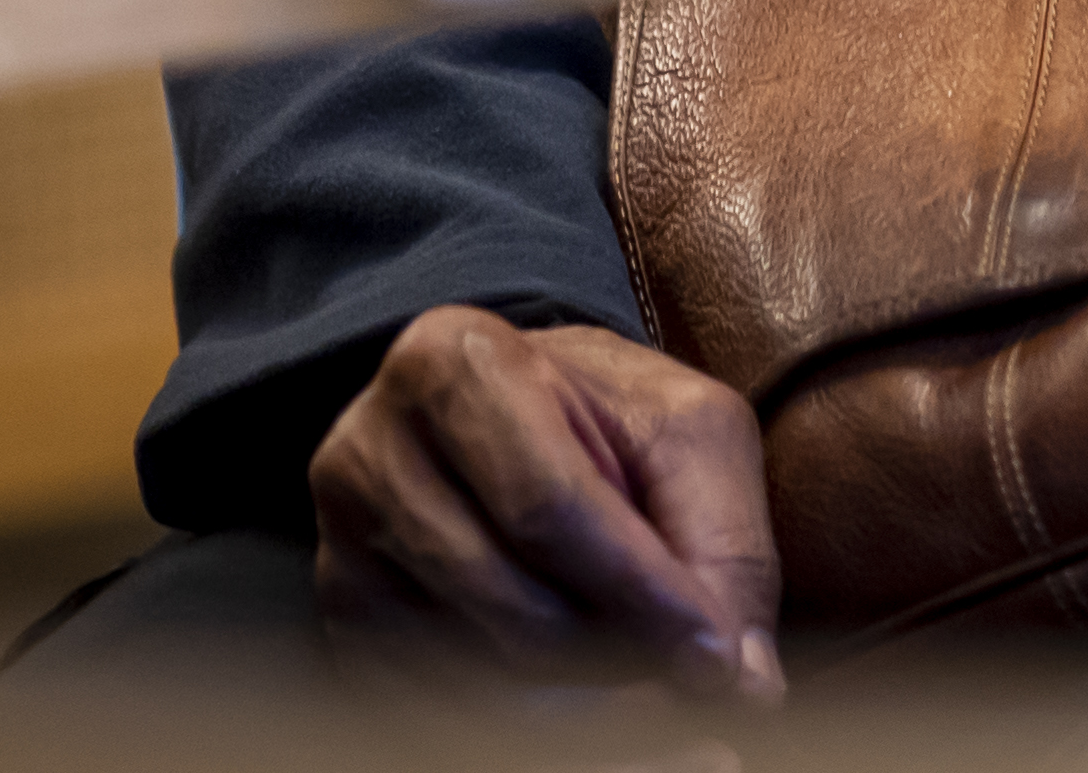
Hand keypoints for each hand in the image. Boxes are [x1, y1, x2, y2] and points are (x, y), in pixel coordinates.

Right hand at [309, 307, 783, 704]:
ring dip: (586, 706)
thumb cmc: (607, 414)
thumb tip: (744, 683)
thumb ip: (724, 543)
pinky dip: (531, 722)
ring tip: (657, 691)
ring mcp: (343, 547)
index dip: (641, 595)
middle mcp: (370, 454)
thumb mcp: (688, 433)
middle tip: (696, 688)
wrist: (511, 411)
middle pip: (512, 608)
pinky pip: (440, 707)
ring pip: (477, 675)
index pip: (548, 508)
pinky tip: (593, 705)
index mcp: (454, 364)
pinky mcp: (346, 623)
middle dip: (621, 662)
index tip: (716, 660)